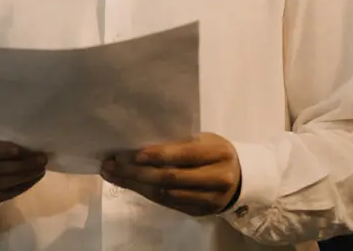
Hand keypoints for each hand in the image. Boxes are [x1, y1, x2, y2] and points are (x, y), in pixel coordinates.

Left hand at [101, 132, 240, 215]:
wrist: (240, 177)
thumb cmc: (213, 151)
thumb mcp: (203, 140)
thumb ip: (178, 143)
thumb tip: (136, 143)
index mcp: (218, 153)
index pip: (185, 154)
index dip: (157, 155)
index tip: (129, 154)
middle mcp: (218, 178)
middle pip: (171, 178)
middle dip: (136, 172)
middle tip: (111, 164)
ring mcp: (210, 199)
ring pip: (166, 194)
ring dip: (135, 185)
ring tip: (112, 174)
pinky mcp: (201, 212)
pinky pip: (168, 204)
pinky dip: (145, 193)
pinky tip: (129, 184)